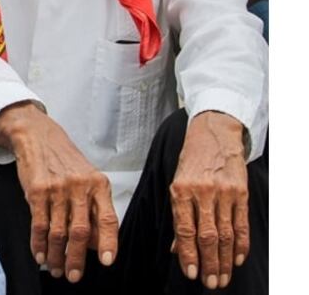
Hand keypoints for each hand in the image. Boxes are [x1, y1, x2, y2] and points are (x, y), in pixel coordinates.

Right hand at [0, 102, 118, 282]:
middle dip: (77, 258)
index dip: (108, 242)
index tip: (108, 261)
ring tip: (55, 269)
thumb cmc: (64, 160)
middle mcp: (79, 187)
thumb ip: (93, 207)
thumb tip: (97, 244)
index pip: (107, 218)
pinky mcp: (36, 191)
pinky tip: (39, 254)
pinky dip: (38, 243)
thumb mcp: (87, 178)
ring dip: (56, 255)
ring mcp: (57, 189)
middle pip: (81, 232)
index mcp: (98, 184)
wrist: (37, 136)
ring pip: (58, 232)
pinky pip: (39, 224)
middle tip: (74, 276)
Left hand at [170, 111, 249, 289]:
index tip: (192, 274)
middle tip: (211, 283)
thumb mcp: (176, 185)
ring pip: (226, 234)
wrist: (213, 136)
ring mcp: (223, 192)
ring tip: (224, 277)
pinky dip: (241, 244)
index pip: (184, 230)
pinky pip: (241, 223)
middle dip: (209, 263)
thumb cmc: (191, 163)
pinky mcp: (240, 192)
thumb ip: (177, 217)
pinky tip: (238, 259)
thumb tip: (175, 249)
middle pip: (207, 236)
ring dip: (225, 259)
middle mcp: (202, 192)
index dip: (188, 255)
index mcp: (180, 191)